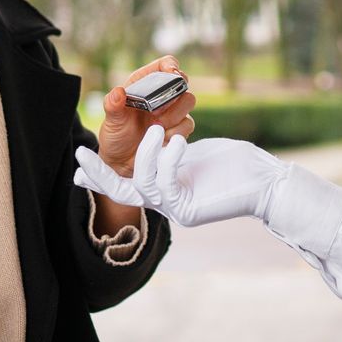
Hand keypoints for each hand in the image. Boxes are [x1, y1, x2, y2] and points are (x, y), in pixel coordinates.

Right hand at [74, 126, 286, 227]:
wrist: (266, 182)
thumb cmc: (236, 163)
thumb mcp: (194, 149)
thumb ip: (168, 146)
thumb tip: (151, 132)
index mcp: (165, 188)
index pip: (127, 183)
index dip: (101, 176)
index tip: (76, 168)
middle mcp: (166, 202)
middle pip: (121, 192)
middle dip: (98, 175)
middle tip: (79, 156)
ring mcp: (175, 208)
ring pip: (141, 184)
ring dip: (145, 155)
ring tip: (156, 132)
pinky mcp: (187, 210)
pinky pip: (164, 182)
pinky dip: (168, 158)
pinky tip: (179, 140)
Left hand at [95, 55, 196, 176]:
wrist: (122, 161)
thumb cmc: (116, 135)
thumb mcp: (111, 120)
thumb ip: (113, 105)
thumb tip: (118, 92)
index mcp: (145, 84)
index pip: (164, 65)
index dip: (171, 66)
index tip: (173, 73)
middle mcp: (161, 95)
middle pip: (182, 83)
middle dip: (173, 97)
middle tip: (155, 113)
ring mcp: (172, 112)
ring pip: (188, 102)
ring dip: (174, 116)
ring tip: (155, 128)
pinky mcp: (178, 128)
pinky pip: (188, 124)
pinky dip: (175, 132)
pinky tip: (161, 139)